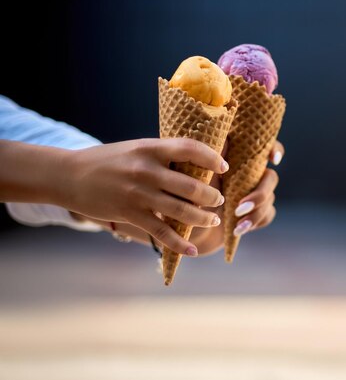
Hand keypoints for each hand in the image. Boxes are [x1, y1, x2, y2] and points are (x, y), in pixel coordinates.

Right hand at [61, 138, 227, 255]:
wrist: (69, 175)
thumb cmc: (109, 161)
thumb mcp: (137, 149)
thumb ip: (163, 156)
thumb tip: (196, 164)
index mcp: (150, 148)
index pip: (190, 148)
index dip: (211, 158)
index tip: (223, 167)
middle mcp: (146, 170)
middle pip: (191, 186)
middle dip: (212, 196)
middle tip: (219, 200)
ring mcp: (138, 194)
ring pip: (181, 211)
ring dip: (202, 218)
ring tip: (212, 220)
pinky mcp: (130, 214)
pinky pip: (161, 232)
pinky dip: (179, 243)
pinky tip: (192, 250)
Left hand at [192, 140, 283, 254]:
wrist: (183, 223)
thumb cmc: (185, 191)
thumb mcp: (193, 172)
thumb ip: (208, 156)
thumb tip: (223, 139)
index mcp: (239, 159)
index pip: (265, 147)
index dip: (275, 150)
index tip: (272, 160)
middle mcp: (250, 175)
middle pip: (271, 178)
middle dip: (260, 194)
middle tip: (239, 207)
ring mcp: (255, 195)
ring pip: (270, 199)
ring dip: (256, 213)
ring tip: (237, 225)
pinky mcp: (255, 214)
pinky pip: (267, 215)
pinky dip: (255, 222)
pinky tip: (238, 229)